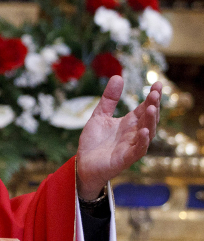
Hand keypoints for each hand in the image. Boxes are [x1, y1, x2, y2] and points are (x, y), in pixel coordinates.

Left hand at [76, 75, 161, 199]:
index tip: (157, 83)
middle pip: (149, 119)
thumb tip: (118, 76)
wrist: (83, 164)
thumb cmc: (94, 142)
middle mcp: (133, 134)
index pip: (144, 108)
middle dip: (153, 106)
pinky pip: (138, 150)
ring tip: (151, 108)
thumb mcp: (99, 116)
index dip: (152, 97)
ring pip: (147, 133)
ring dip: (151, 121)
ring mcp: (131, 146)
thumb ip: (109, 99)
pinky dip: (143, 141)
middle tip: (155, 93)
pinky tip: (144, 131)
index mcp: (129, 123)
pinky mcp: (125, 159)